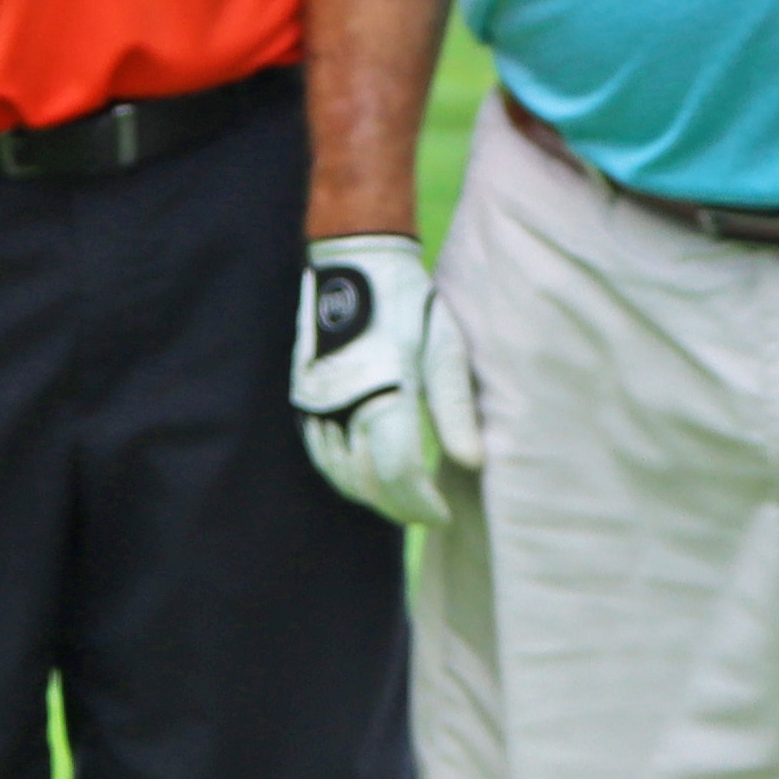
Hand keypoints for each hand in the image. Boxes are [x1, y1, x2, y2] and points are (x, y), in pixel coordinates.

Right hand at [292, 232, 481, 529]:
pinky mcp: (306, 397)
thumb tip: (472, 463)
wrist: (355, 262)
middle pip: (368, 481)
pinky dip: (346, 475)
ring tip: (404, 500)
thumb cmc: (409, 304)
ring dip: (372, 495)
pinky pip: (322, 452)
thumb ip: (455, 410)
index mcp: (383, 393)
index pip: (398, 474)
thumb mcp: (445, 350)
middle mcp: (342, 404)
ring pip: (340, 473)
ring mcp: (317, 402)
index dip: (421, 504)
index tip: (444, 515)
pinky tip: (369, 476)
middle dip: (400, 507)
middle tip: (429, 513)